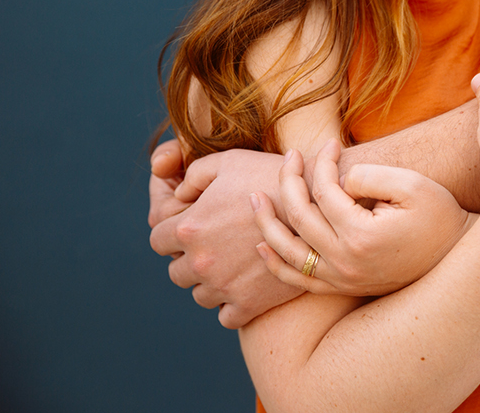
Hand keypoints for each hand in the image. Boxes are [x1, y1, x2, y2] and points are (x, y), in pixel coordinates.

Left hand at [149, 148, 303, 328]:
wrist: (321, 205)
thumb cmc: (273, 177)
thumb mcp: (228, 161)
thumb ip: (192, 175)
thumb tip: (178, 194)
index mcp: (189, 228)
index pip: (157, 239)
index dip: (172, 232)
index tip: (192, 228)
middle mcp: (201, 262)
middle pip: (177, 272)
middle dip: (190, 259)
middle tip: (216, 246)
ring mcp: (224, 287)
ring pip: (200, 296)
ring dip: (210, 283)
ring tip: (232, 267)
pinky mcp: (250, 304)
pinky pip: (226, 318)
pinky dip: (230, 307)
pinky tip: (244, 289)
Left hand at [251, 141, 469, 295]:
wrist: (456, 256)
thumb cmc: (438, 216)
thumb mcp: (412, 184)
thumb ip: (370, 175)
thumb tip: (338, 180)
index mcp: (360, 235)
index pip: (324, 191)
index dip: (322, 162)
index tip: (330, 144)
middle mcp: (344, 262)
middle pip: (299, 217)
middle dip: (289, 181)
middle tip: (289, 157)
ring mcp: (340, 279)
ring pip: (288, 251)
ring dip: (267, 222)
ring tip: (255, 198)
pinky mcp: (342, 288)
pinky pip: (298, 280)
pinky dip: (276, 263)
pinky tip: (262, 244)